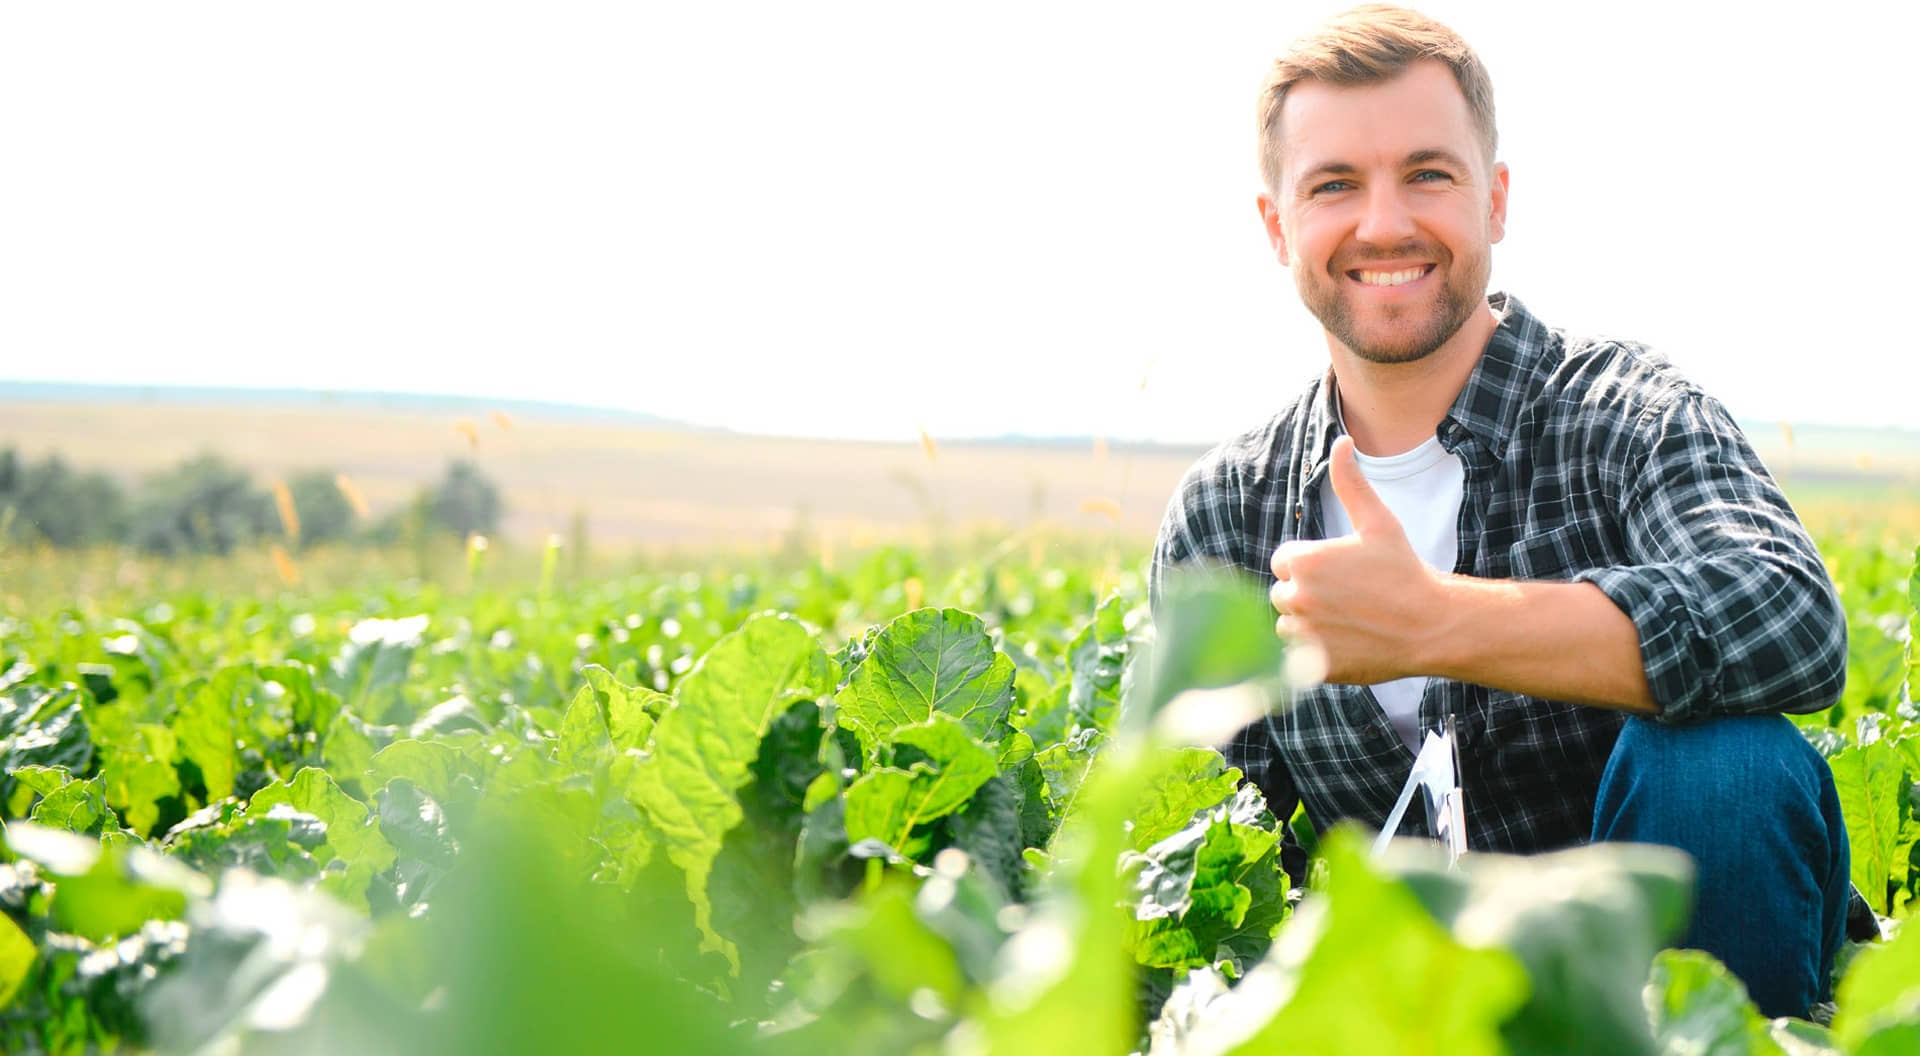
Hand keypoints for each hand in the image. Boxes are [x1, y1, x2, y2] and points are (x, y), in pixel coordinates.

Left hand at [1269, 436, 1447, 683]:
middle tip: (1349, 598)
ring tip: (1347, 620)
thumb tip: (1342, 442)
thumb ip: (1351, 483)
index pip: (1285, 561)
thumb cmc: (1404, 571)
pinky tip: (1345, 642)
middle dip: (1308, 594)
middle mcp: (1295, 598)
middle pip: (1283, 593)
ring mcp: (1301, 634)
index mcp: (1302, 562)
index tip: (1342, 574)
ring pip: (1285, 625)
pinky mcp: (1310, 666)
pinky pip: (1294, 657)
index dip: (1312, 566)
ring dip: (1307, 624)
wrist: (1432, 626)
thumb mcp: (1378, 522)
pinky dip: (1312, 653)